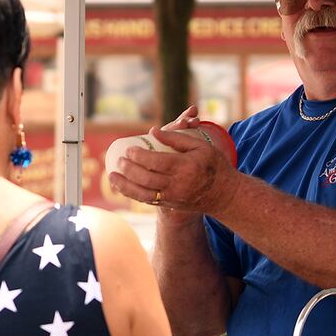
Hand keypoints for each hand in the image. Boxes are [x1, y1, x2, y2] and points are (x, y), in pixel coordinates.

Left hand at [108, 106, 238, 215]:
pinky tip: (121, 186)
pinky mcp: (169, 204)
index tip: (129, 149)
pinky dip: (132, 194)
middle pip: (147, 178)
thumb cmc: (213, 165)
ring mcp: (172, 197)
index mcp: (185, 167)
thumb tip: (153, 131)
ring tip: (112, 175)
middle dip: (129, 169)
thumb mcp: (201, 146)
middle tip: (120, 159)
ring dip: (125, 185)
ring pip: (143, 193)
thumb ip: (177, 138)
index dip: (140, 156)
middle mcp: (177, 185)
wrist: (223, 194)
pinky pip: (147, 200)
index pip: (157, 162)